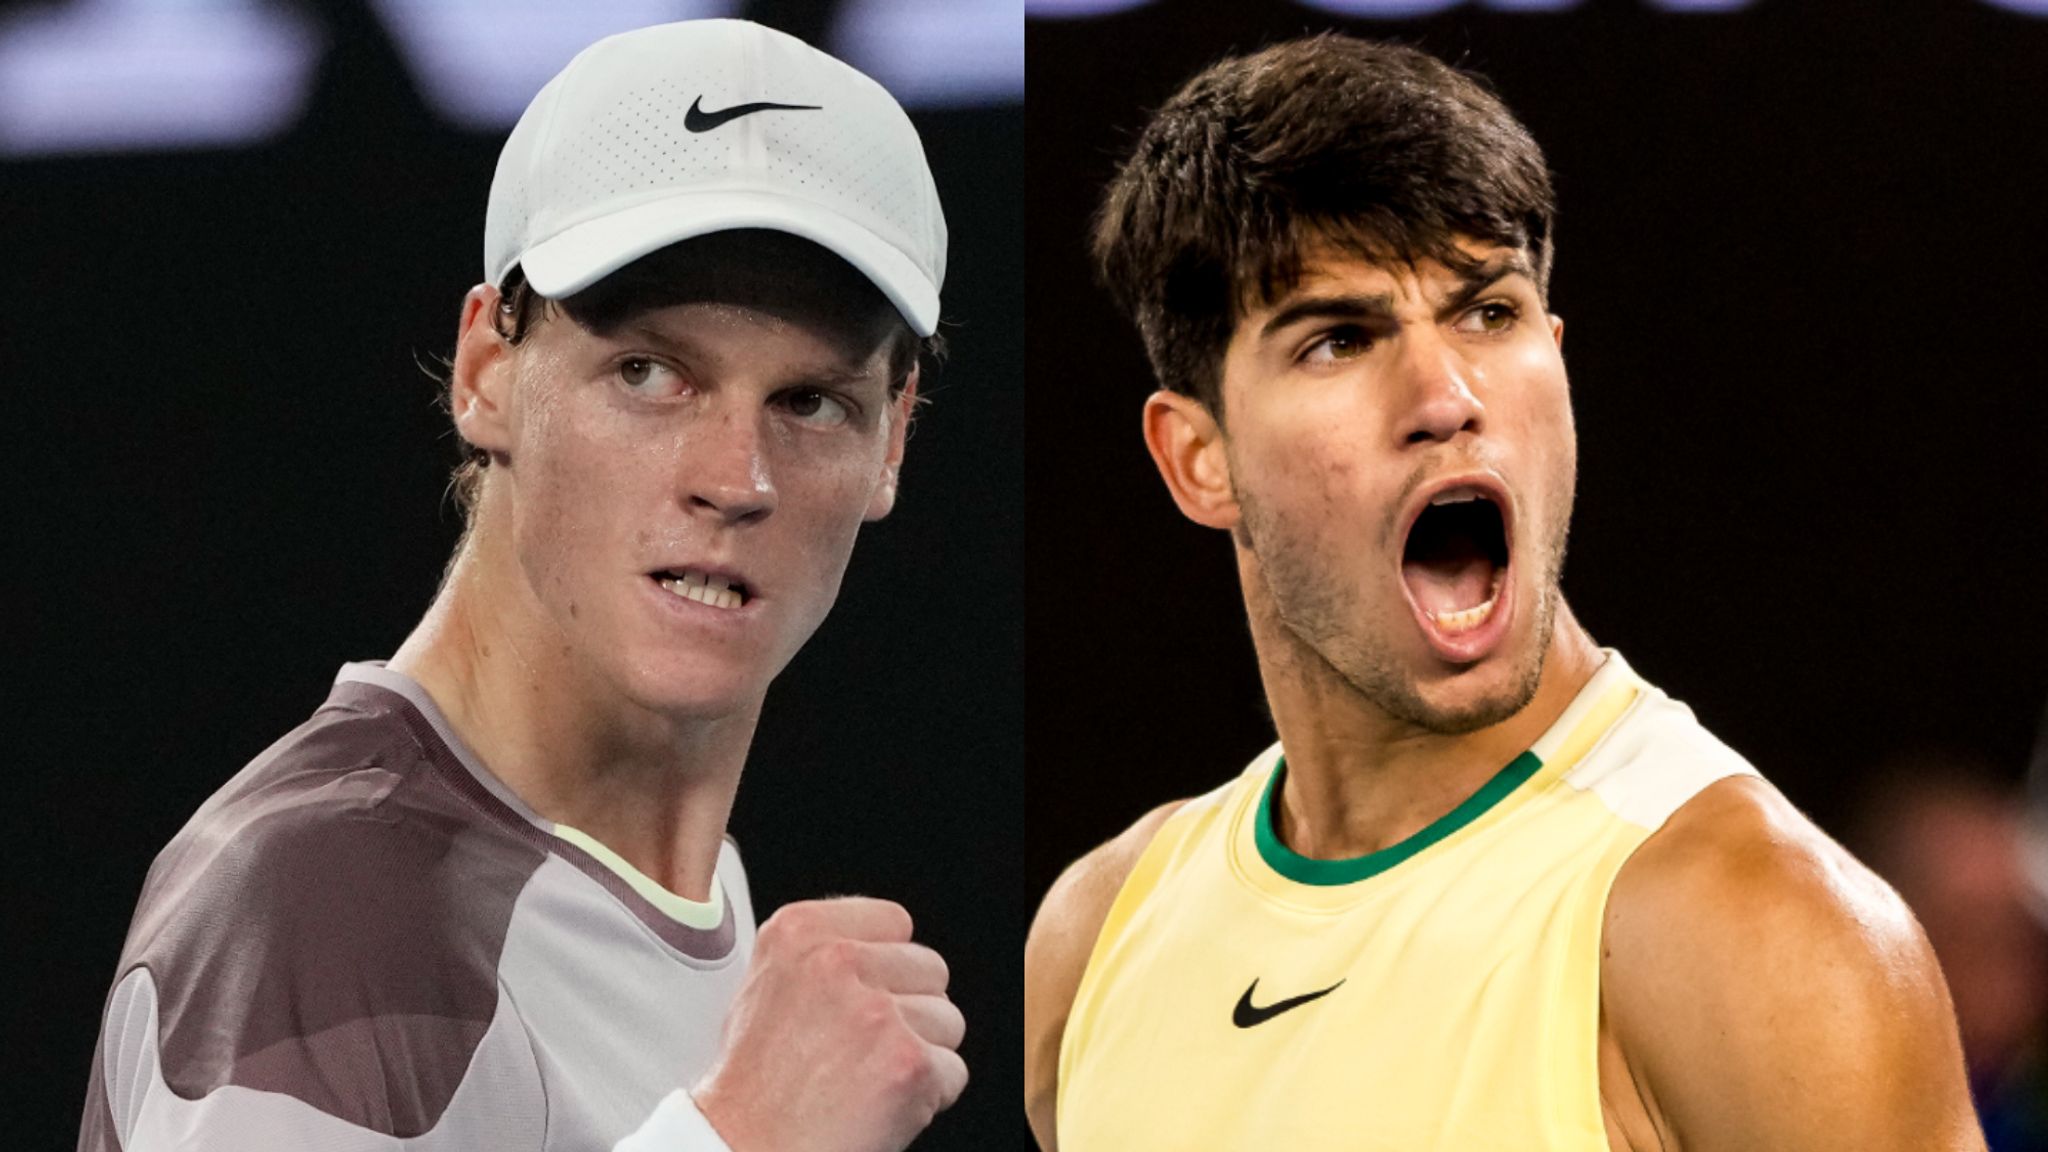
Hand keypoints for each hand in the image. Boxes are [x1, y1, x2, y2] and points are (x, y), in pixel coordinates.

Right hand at [692, 897, 967, 1151]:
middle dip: (911, 1011)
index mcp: (799, 930)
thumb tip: (880, 947)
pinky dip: (927, 1098)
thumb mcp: (766, 986)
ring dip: (920, 1055)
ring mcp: (876, 1012)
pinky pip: (953, 1071)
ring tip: (867, 1080)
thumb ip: (823, 954)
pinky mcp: (907, 1063)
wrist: (746, 1149)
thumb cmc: (752, 1086)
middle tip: (865, 1051)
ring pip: (948, 1020)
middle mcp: (838, 961)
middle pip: (930, 969)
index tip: (868, 995)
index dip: (888, 965)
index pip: (895, 921)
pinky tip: (879, 1107)